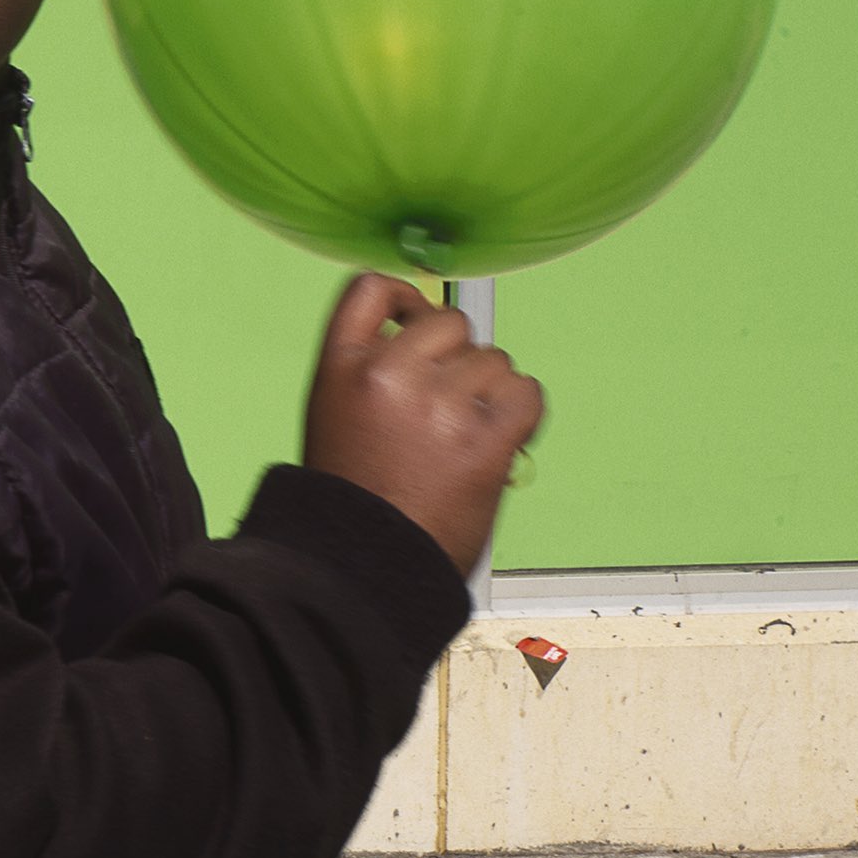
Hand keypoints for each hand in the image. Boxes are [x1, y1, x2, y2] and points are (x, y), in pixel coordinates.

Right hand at [300, 273, 547, 573]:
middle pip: (448, 322)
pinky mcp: (484, 441)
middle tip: (449, 399)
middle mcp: (390, 374)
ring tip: (465, 433)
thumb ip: (371, 371)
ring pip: (493, 360)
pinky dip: (520, 411)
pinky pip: (525, 393)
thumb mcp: (332, 415)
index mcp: (342, 367)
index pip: (372, 289)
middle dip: (456, 355)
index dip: (404, 298)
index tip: (414, 318)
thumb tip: (427, 340)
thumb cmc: (352, 501)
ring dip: (488, 390)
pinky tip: (499, 434)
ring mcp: (439, 406)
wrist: (362, 568)